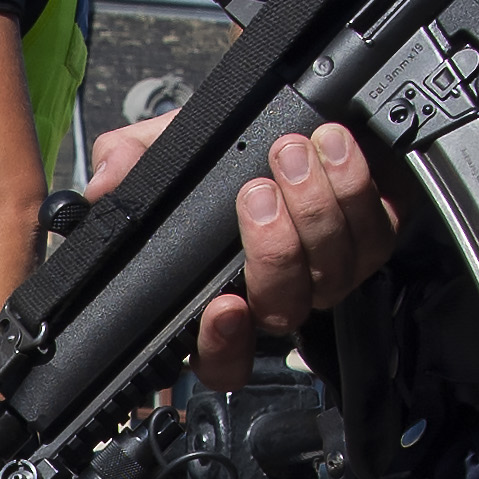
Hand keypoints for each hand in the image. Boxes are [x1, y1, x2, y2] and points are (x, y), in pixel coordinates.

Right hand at [90, 111, 408, 388]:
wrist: (295, 119)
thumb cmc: (228, 148)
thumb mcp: (165, 149)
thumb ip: (128, 163)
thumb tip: (105, 184)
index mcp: (221, 294)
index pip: (220, 359)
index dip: (223, 346)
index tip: (223, 308)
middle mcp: (278, 295)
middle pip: (282, 308)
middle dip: (273, 251)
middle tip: (257, 191)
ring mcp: (329, 273)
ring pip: (331, 273)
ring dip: (315, 212)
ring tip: (293, 156)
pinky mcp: (372, 239)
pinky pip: (372, 235)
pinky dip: (354, 189)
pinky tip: (334, 152)